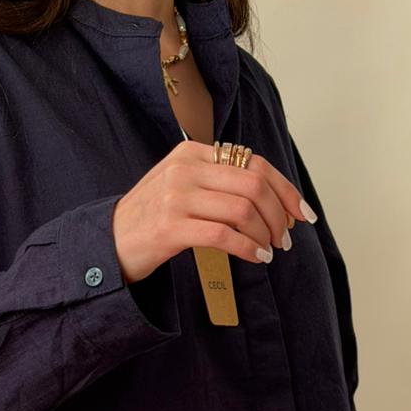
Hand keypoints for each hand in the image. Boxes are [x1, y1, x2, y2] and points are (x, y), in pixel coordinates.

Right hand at [112, 140, 314, 283]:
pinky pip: (224, 236)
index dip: (285, 189)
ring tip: (270, 251)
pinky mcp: (170, 227)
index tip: (301, 213)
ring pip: (242, 210)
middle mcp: (185, 168)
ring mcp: (176, 197)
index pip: (253, 163)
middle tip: (284, 238)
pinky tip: (256, 258)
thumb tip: (270, 196)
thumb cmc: (151, 219)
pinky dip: (248, 248)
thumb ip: (217, 181)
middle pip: (253, 185)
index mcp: (192, 152)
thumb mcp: (182, 186)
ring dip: (265, 234)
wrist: (108, 242)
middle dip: (279, 214)